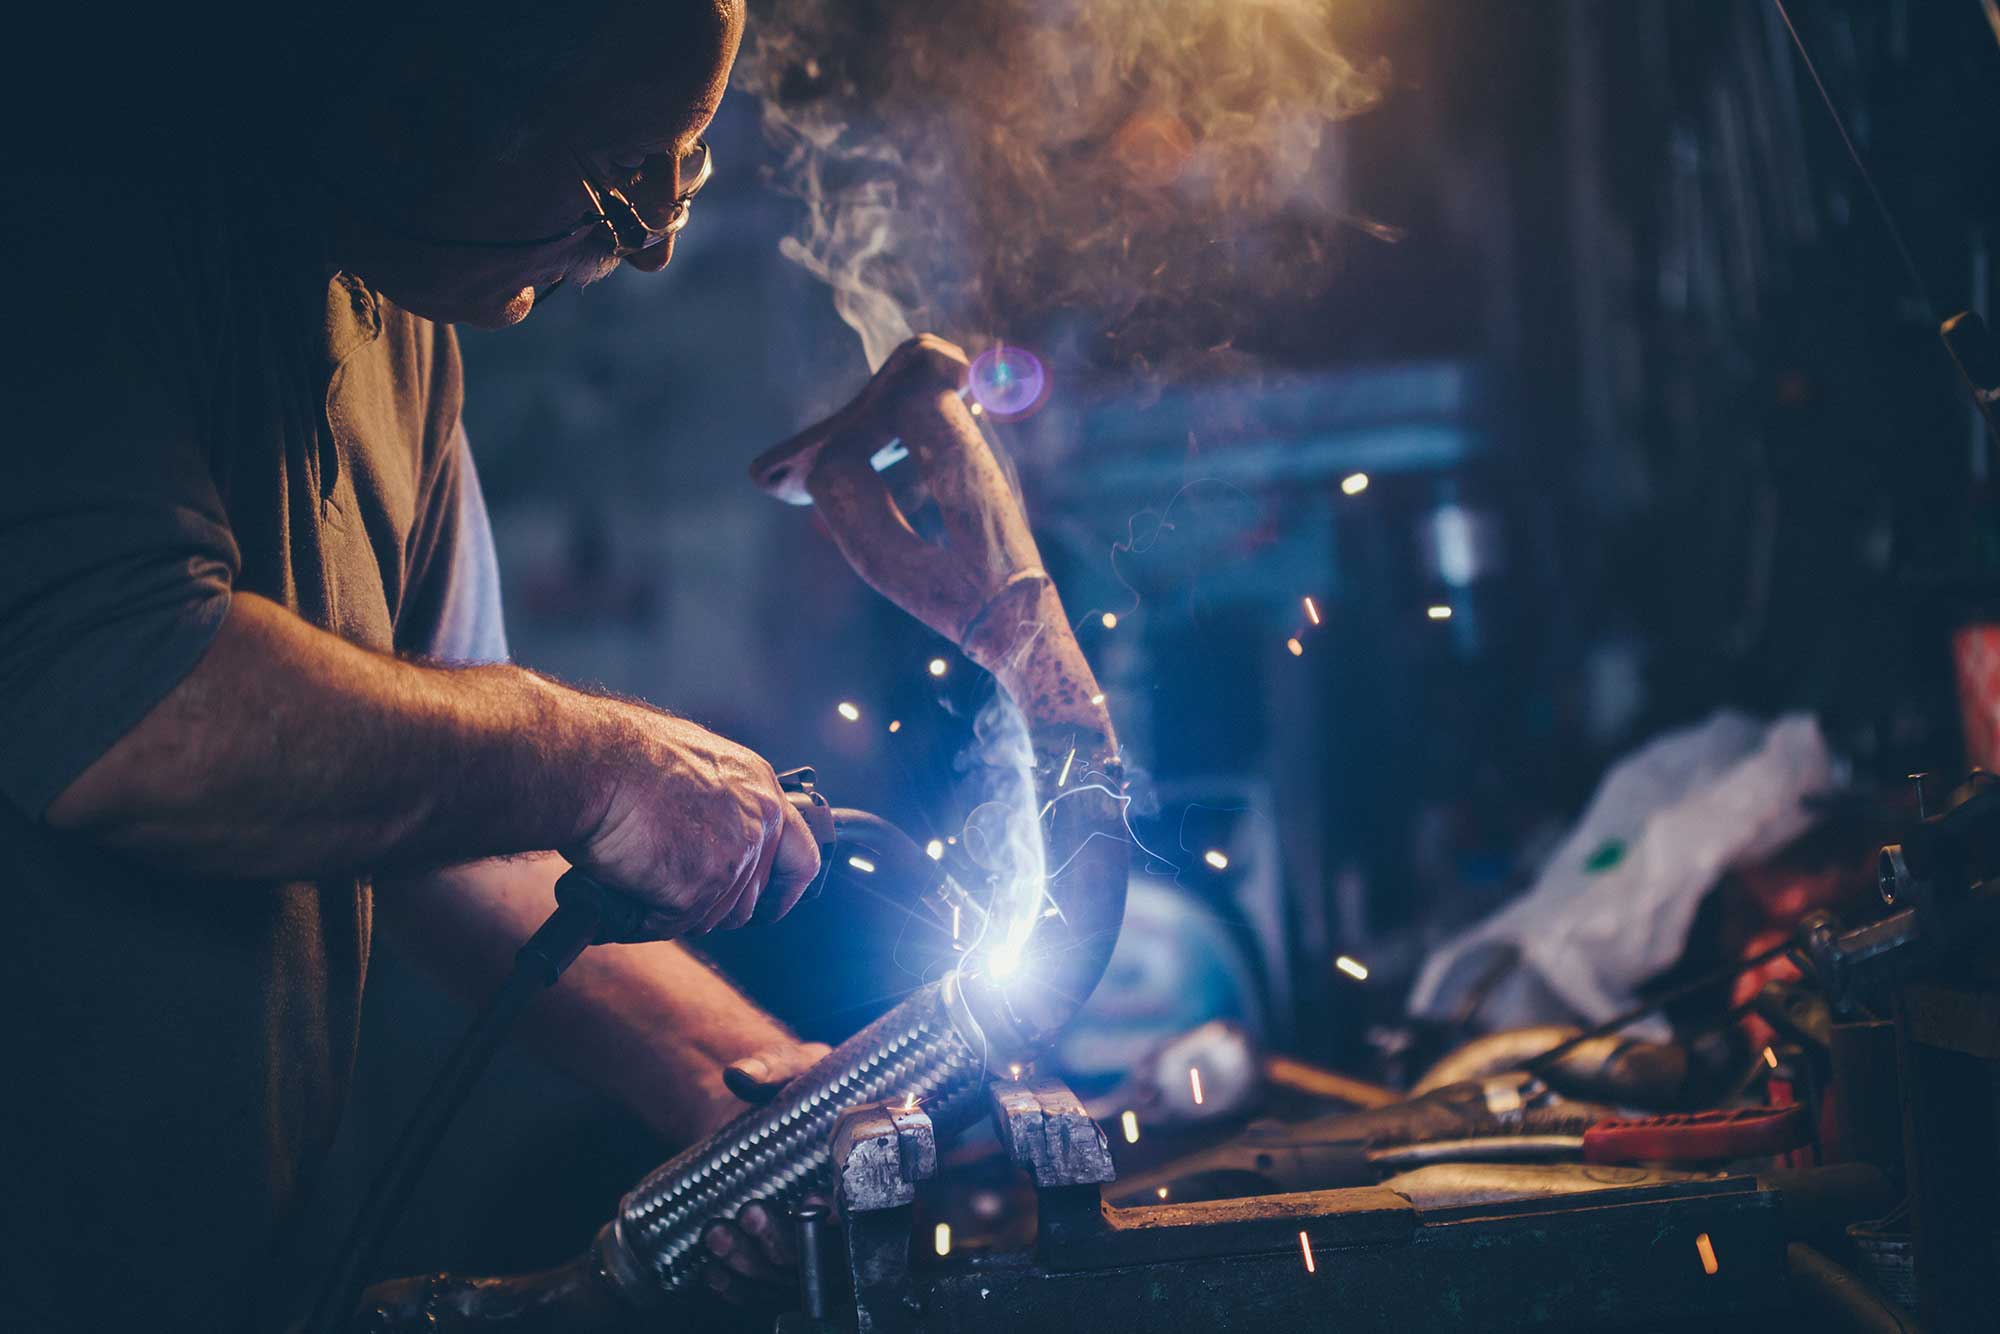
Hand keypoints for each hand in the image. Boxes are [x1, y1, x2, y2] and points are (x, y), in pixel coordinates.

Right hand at [567, 707, 820, 938]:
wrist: (590, 762)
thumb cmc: (623, 757)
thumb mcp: (695, 765)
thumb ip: (720, 803)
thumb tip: (711, 836)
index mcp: (760, 789)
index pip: (800, 857)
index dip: (784, 891)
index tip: (768, 907)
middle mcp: (756, 824)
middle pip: (750, 901)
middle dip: (713, 907)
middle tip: (672, 892)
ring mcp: (731, 858)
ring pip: (711, 918)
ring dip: (675, 911)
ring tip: (638, 876)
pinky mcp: (696, 889)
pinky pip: (672, 926)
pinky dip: (644, 919)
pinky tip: (625, 889)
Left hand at [700, 1042, 833, 1304]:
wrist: (759, 1107)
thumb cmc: (790, 1086)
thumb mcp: (790, 1067)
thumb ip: (771, 1066)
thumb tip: (740, 1074)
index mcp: (857, 1171)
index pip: (862, 1213)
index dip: (838, 1220)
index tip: (809, 1205)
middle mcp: (838, 1218)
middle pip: (820, 1258)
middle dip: (780, 1245)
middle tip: (748, 1215)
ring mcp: (804, 1244)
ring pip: (785, 1280)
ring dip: (749, 1267)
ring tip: (717, 1236)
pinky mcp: (772, 1257)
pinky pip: (760, 1291)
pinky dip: (736, 1289)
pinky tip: (713, 1272)